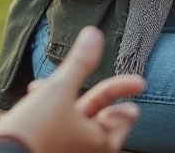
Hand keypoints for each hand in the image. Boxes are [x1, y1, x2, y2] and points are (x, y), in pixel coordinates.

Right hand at [0, 26, 145, 152]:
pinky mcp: (50, 146)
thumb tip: (95, 33)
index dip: (126, 95)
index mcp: (100, 142)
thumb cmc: (35, 127)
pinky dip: (52, 106)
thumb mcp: (60, 89)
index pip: (124, 117)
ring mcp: (68, 149)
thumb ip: (80, 62)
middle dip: (97, 96)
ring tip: (54, 81)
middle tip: (104, 84)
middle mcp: (86, 149)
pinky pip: (60, 125)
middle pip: (102, 118)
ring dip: (68, 96)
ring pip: (77, 118)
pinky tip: (34, 90)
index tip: (141, 81)